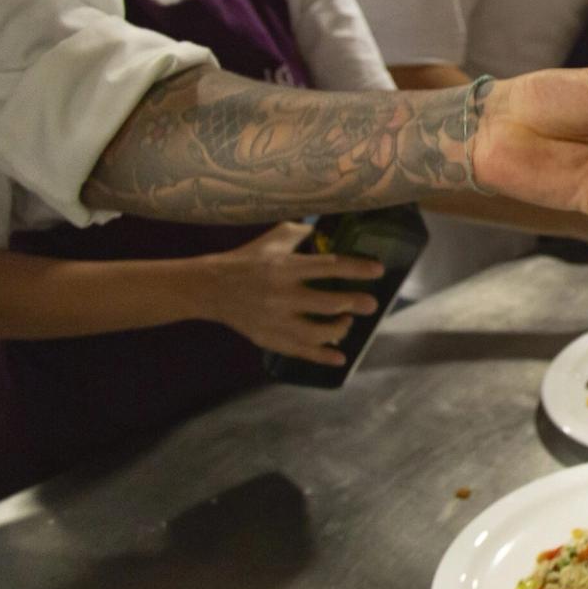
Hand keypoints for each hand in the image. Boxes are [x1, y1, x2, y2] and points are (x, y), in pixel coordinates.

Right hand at [200, 222, 383, 365]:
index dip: (356, 268)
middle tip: (372, 304)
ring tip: (348, 323)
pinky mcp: (267, 338)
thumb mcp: (273, 239)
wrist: (209, 288)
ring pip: (316, 332)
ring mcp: (273, 320)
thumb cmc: (247, 259)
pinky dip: (321, 356)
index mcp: (284, 266)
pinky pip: (299, 351)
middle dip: (355, 303)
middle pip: (327, 303)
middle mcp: (280, 294)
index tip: (378, 271)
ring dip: (339, 329)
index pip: (328, 267)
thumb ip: (302, 233)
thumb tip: (332, 231)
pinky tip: (340, 357)